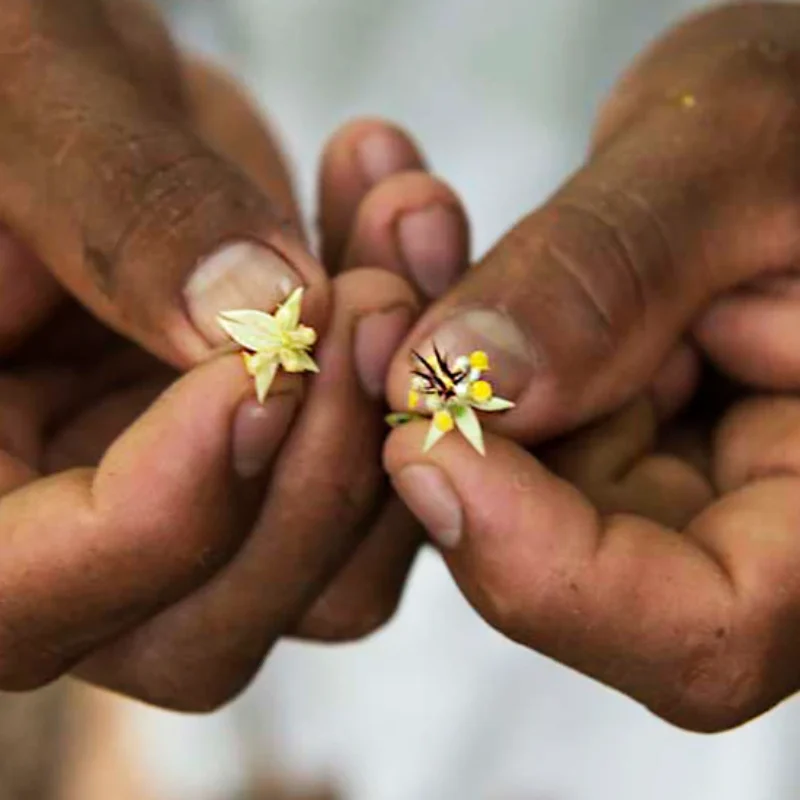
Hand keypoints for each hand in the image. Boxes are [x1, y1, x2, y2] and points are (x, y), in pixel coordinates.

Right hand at [0, 0, 475, 710]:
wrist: (97, 95)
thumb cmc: (19, 76)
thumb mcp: (28, 101)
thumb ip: (124, 209)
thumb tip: (260, 312)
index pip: (22, 595)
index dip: (166, 507)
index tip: (267, 365)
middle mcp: (63, 539)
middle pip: (202, 634)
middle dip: (315, 481)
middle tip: (371, 304)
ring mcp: (188, 518)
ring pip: (328, 581)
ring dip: (393, 414)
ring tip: (406, 227)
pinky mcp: (286, 471)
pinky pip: (390, 488)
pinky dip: (420, 371)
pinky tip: (409, 222)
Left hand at [385, 3, 799, 730]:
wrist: (785, 109)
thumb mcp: (736, 150)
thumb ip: (613, 269)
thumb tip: (470, 375)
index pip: (701, 631)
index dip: (541, 566)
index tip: (421, 443)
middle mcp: (752, 520)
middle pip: (569, 570)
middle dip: (453, 442)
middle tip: (378, 306)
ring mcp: (666, 481)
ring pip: (509, 491)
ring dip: (428, 370)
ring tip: (395, 221)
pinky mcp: (602, 434)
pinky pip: (497, 422)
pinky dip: (441, 337)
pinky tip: (406, 232)